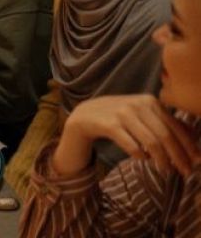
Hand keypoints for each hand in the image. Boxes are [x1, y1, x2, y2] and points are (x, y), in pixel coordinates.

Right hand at [54, 95, 200, 177]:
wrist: (83, 116)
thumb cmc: (118, 118)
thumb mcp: (142, 116)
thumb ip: (164, 122)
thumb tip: (194, 138)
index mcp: (149, 101)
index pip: (175, 126)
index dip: (187, 146)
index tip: (194, 162)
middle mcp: (137, 104)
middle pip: (165, 135)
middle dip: (178, 156)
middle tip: (184, 172)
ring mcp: (122, 113)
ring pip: (150, 141)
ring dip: (161, 159)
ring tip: (165, 170)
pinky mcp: (108, 124)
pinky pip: (131, 144)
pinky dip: (140, 155)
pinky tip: (143, 159)